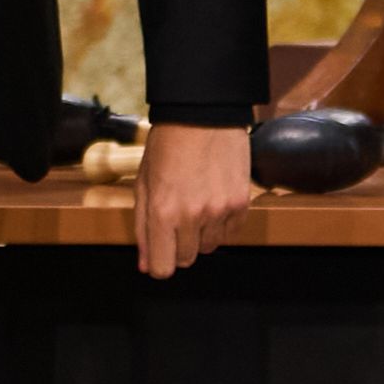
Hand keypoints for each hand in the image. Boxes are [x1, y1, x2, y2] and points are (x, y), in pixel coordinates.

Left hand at [135, 119, 252, 278]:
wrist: (202, 115)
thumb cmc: (167, 145)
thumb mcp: (143, 184)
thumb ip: (143, 227)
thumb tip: (146, 264)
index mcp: (162, 211)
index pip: (163, 268)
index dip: (159, 264)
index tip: (159, 255)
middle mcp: (192, 216)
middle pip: (186, 259)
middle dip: (177, 246)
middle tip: (175, 219)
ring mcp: (220, 211)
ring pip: (209, 247)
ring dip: (200, 234)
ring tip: (194, 203)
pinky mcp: (241, 204)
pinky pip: (230, 233)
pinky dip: (220, 224)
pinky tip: (212, 199)